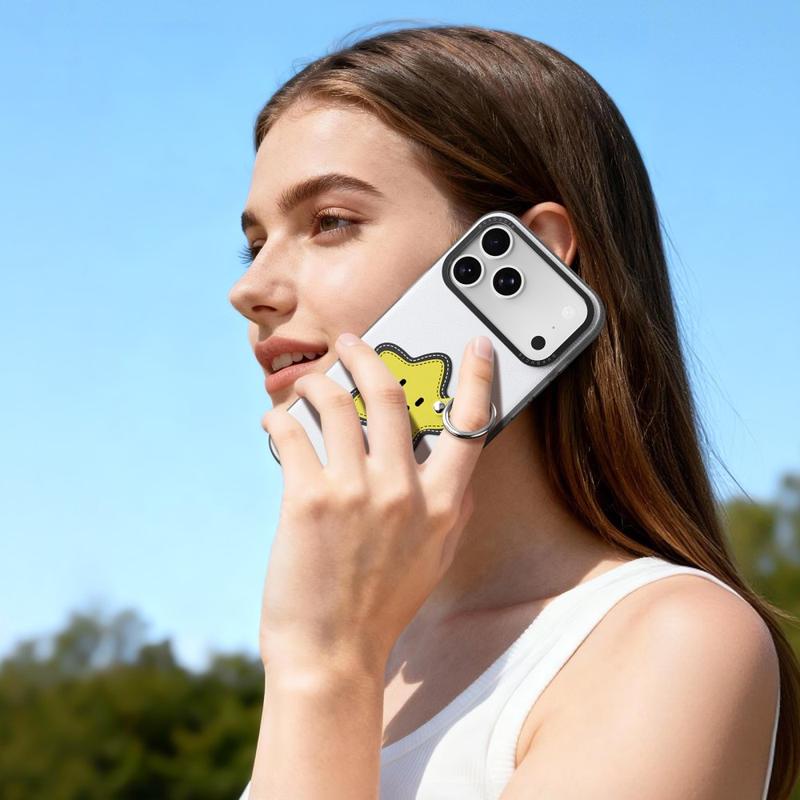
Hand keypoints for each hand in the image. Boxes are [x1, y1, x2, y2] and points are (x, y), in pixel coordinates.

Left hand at [259, 332, 494, 676]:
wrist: (332, 654)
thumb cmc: (380, 606)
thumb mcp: (434, 560)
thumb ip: (452, 513)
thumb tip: (459, 473)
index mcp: (443, 506)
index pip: (470, 427)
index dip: (478, 379)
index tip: (475, 345)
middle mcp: (404, 492)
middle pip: (392, 397)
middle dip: (368, 357)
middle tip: (352, 342)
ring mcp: (356, 493)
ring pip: (336, 404)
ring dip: (316, 383)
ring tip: (306, 384)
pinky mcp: (308, 500)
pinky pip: (292, 434)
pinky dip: (279, 418)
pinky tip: (275, 421)